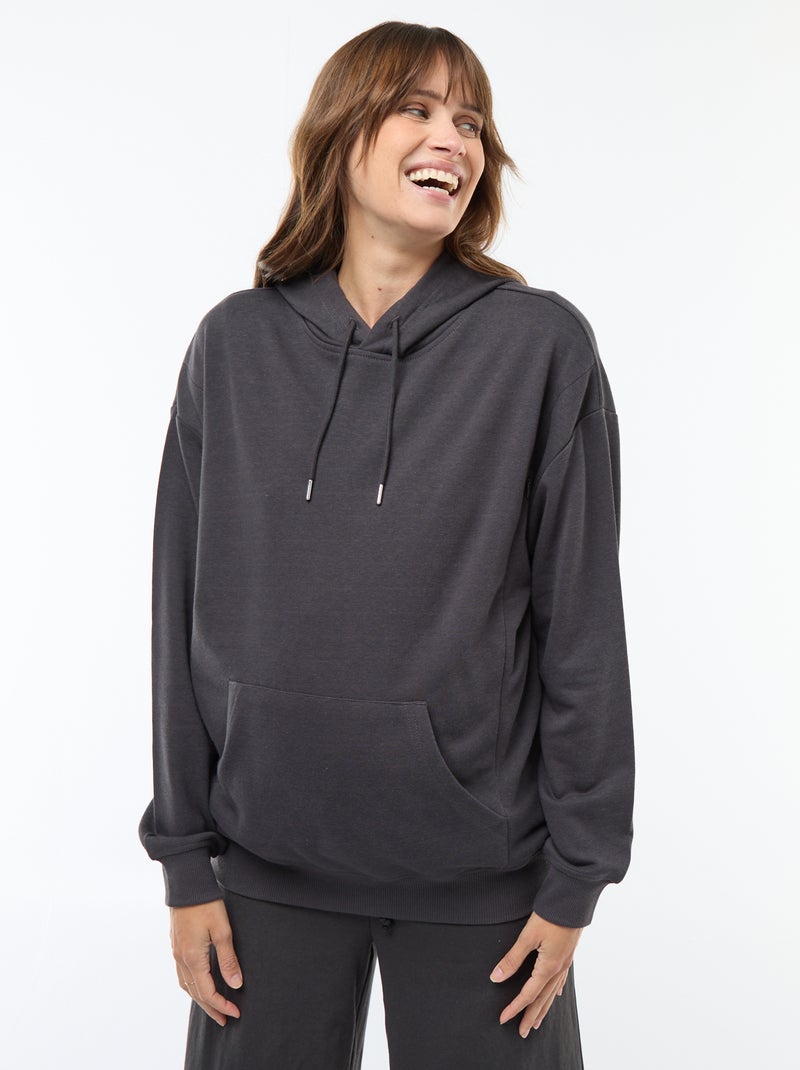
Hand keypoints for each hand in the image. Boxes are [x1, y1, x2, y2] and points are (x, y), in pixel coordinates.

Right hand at [170, 898, 243, 1026]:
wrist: (186, 883)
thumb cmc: (206, 904)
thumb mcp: (223, 931)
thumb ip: (228, 960)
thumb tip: (236, 985)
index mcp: (192, 958)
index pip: (207, 992)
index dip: (222, 1005)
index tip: (236, 1013)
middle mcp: (181, 959)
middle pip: (195, 993)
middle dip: (211, 1008)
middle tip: (225, 1019)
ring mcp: (176, 952)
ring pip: (186, 985)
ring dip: (200, 999)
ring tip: (213, 1006)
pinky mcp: (176, 944)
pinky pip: (182, 974)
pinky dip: (192, 985)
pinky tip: (200, 983)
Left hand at [489, 910, 582, 1037]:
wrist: (574, 899)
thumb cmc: (551, 915)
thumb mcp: (528, 936)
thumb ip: (512, 958)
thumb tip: (496, 978)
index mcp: (548, 967)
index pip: (528, 994)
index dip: (515, 1008)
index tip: (503, 1019)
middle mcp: (558, 968)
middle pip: (542, 999)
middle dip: (531, 1016)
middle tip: (523, 1032)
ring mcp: (565, 962)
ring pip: (552, 992)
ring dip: (543, 1008)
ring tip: (537, 1021)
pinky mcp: (568, 954)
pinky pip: (560, 980)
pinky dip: (555, 991)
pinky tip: (554, 995)